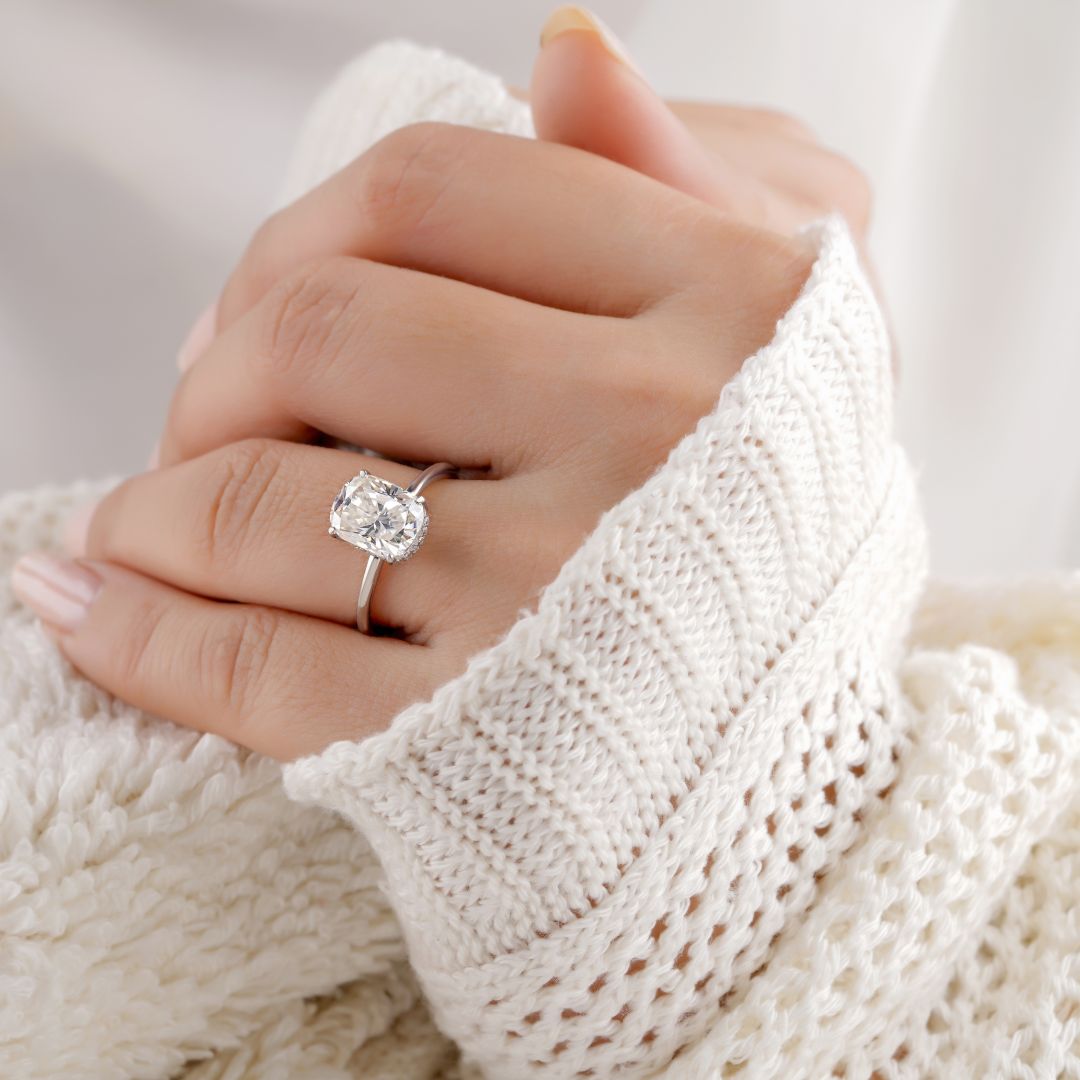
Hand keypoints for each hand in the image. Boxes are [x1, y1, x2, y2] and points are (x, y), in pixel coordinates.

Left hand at [13, 21, 867, 761]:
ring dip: (154, 506)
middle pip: (320, 327)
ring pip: (257, 497)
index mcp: (729, 311)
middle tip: (205, 414)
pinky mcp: (481, 738)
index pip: (434, 188)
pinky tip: (99, 613)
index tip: (273, 293)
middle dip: (214, 365)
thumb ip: (679, 185)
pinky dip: (144, 636)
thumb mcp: (789, 350)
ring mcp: (561, 592)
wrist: (802, 773)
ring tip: (137, 526)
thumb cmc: (774, 550)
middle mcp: (653, 441)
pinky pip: (258, 668)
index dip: (308, 227)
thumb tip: (567, 51)